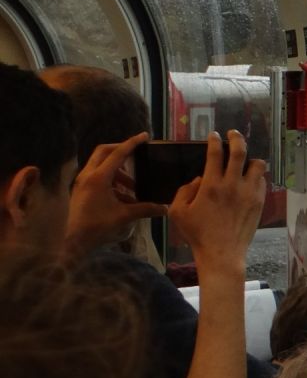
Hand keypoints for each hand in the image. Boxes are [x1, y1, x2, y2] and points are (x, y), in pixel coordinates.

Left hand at [65, 132, 166, 256]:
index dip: (132, 144)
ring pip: (100, 165)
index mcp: (98, 178)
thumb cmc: (96, 226)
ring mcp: (82, 182)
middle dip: (121, 150)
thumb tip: (165, 208)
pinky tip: (123, 196)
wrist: (71, 241)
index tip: (144, 136)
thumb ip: (145, 209)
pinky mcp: (80, 189)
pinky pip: (97, 176)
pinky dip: (111, 180)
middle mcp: (88, 175)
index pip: (118, 154)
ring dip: (118, 170)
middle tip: (136, 154)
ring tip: (133, 186)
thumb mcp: (124, 216)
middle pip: (104, 152)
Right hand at [168, 132, 266, 283]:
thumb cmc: (197, 234)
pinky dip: (256, 177)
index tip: (214, 135)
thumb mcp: (178, 212)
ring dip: (251, 159)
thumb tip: (199, 179)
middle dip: (237, 138)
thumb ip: (184, 191)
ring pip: (258, 165)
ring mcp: (249, 193)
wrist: (222, 253)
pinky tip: (250, 180)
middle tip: (233, 134)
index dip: (214, 140)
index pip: (215, 153)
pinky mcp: (259, 202)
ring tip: (246, 160)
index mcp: (211, 185)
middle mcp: (232, 185)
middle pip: (239, 151)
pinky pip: (262, 181)